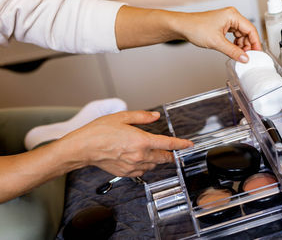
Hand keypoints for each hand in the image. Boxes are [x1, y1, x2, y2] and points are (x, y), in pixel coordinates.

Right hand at [58, 110, 192, 176]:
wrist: (83, 148)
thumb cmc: (99, 131)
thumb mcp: (122, 117)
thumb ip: (142, 117)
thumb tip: (155, 116)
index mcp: (141, 140)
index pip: (168, 144)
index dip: (181, 145)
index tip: (189, 145)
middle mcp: (140, 155)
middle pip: (164, 158)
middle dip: (171, 155)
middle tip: (174, 151)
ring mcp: (133, 165)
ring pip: (154, 165)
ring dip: (157, 159)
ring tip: (151, 151)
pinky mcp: (127, 172)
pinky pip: (143, 171)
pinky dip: (145, 165)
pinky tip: (139, 158)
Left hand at [178, 7, 261, 62]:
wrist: (182, 27)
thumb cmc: (195, 28)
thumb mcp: (217, 42)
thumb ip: (233, 51)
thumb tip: (244, 58)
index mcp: (233, 15)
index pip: (251, 29)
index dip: (255, 43)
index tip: (257, 53)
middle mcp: (231, 16)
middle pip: (247, 32)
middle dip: (248, 45)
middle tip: (247, 57)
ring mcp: (226, 21)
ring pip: (240, 35)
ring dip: (241, 45)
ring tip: (239, 55)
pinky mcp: (222, 26)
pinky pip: (233, 35)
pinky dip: (235, 44)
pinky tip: (233, 50)